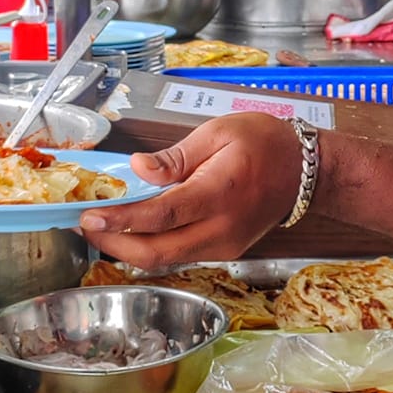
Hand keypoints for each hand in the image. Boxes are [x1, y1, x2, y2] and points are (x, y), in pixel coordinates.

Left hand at [79, 114, 306, 266]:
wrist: (304, 172)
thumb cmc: (263, 143)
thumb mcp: (218, 132)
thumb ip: (175, 156)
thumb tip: (139, 170)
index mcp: (218, 194)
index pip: (161, 215)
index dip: (121, 220)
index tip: (90, 217)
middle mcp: (221, 229)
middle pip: (157, 252)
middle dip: (115, 245)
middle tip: (87, 226)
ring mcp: (223, 246)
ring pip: (166, 259)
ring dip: (130, 248)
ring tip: (105, 227)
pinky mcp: (224, 252)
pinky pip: (180, 255)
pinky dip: (152, 246)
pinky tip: (136, 229)